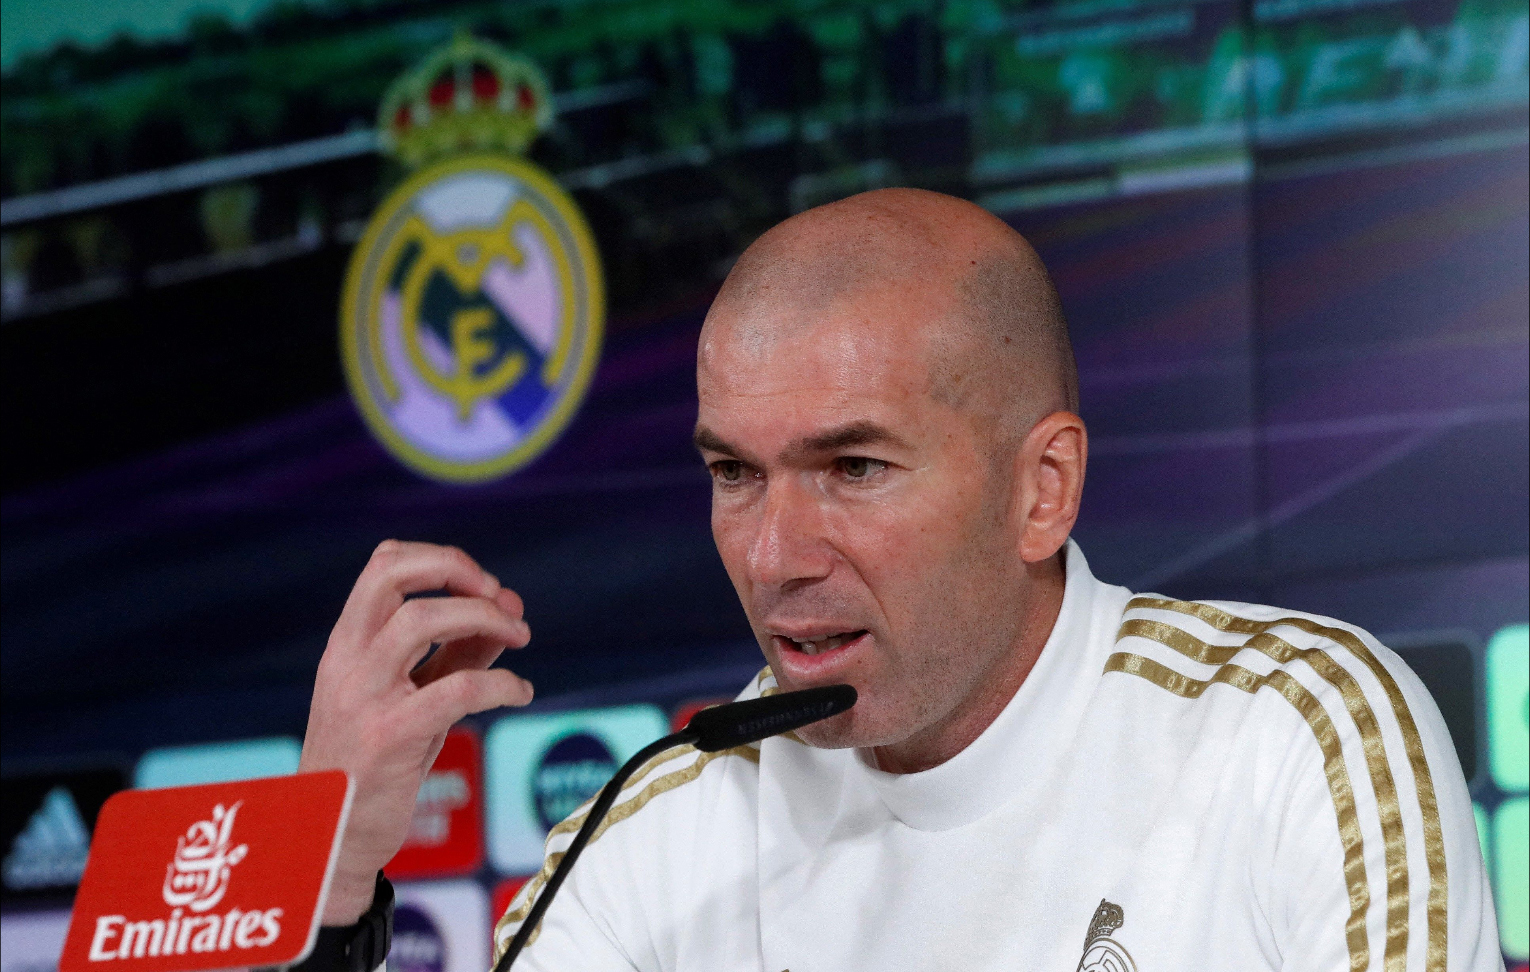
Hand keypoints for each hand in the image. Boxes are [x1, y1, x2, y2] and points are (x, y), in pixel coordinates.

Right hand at [298, 540, 532, 923]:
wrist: (333, 838)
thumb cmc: (377, 763)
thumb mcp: (412, 697)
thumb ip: (458, 651)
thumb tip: (510, 607)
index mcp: (347, 644)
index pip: (383, 564)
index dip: (440, 559)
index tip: (482, 582)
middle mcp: (348, 660)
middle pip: (394, 576)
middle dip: (457, 569)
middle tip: (499, 596)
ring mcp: (365, 696)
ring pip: (422, 620)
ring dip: (484, 617)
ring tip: (520, 635)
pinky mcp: (391, 736)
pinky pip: (458, 688)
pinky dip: (502, 682)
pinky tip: (520, 691)